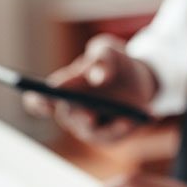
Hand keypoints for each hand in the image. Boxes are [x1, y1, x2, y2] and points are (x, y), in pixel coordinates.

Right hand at [23, 34, 157, 143]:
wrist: (141, 76)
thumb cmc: (115, 62)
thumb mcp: (110, 50)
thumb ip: (102, 57)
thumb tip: (97, 75)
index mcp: (64, 88)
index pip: (39, 101)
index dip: (38, 102)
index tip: (49, 99)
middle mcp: (72, 111)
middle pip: (68, 119)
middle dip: (78, 117)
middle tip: (89, 115)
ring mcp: (90, 126)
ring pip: (94, 133)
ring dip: (111, 128)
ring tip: (129, 119)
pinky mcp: (110, 135)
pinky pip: (116, 136)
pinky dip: (131, 127)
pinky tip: (148, 114)